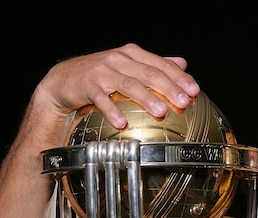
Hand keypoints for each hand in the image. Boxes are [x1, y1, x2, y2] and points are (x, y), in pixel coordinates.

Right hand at [35, 43, 200, 128]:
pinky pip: (102, 99)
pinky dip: (112, 111)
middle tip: (183, 102)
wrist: (64, 79)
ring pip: (129, 85)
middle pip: (149, 74)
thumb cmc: (101, 74)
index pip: (161, 64)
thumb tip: (182, 64)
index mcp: (133, 54)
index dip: (179, 77)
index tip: (194, 91)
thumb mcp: (129, 65)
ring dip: (146, 98)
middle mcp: (119, 59)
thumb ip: (155, 64)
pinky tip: (122, 123)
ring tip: (161, 112)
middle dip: (168, 88)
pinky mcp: (87, 86)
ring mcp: (102, 71)